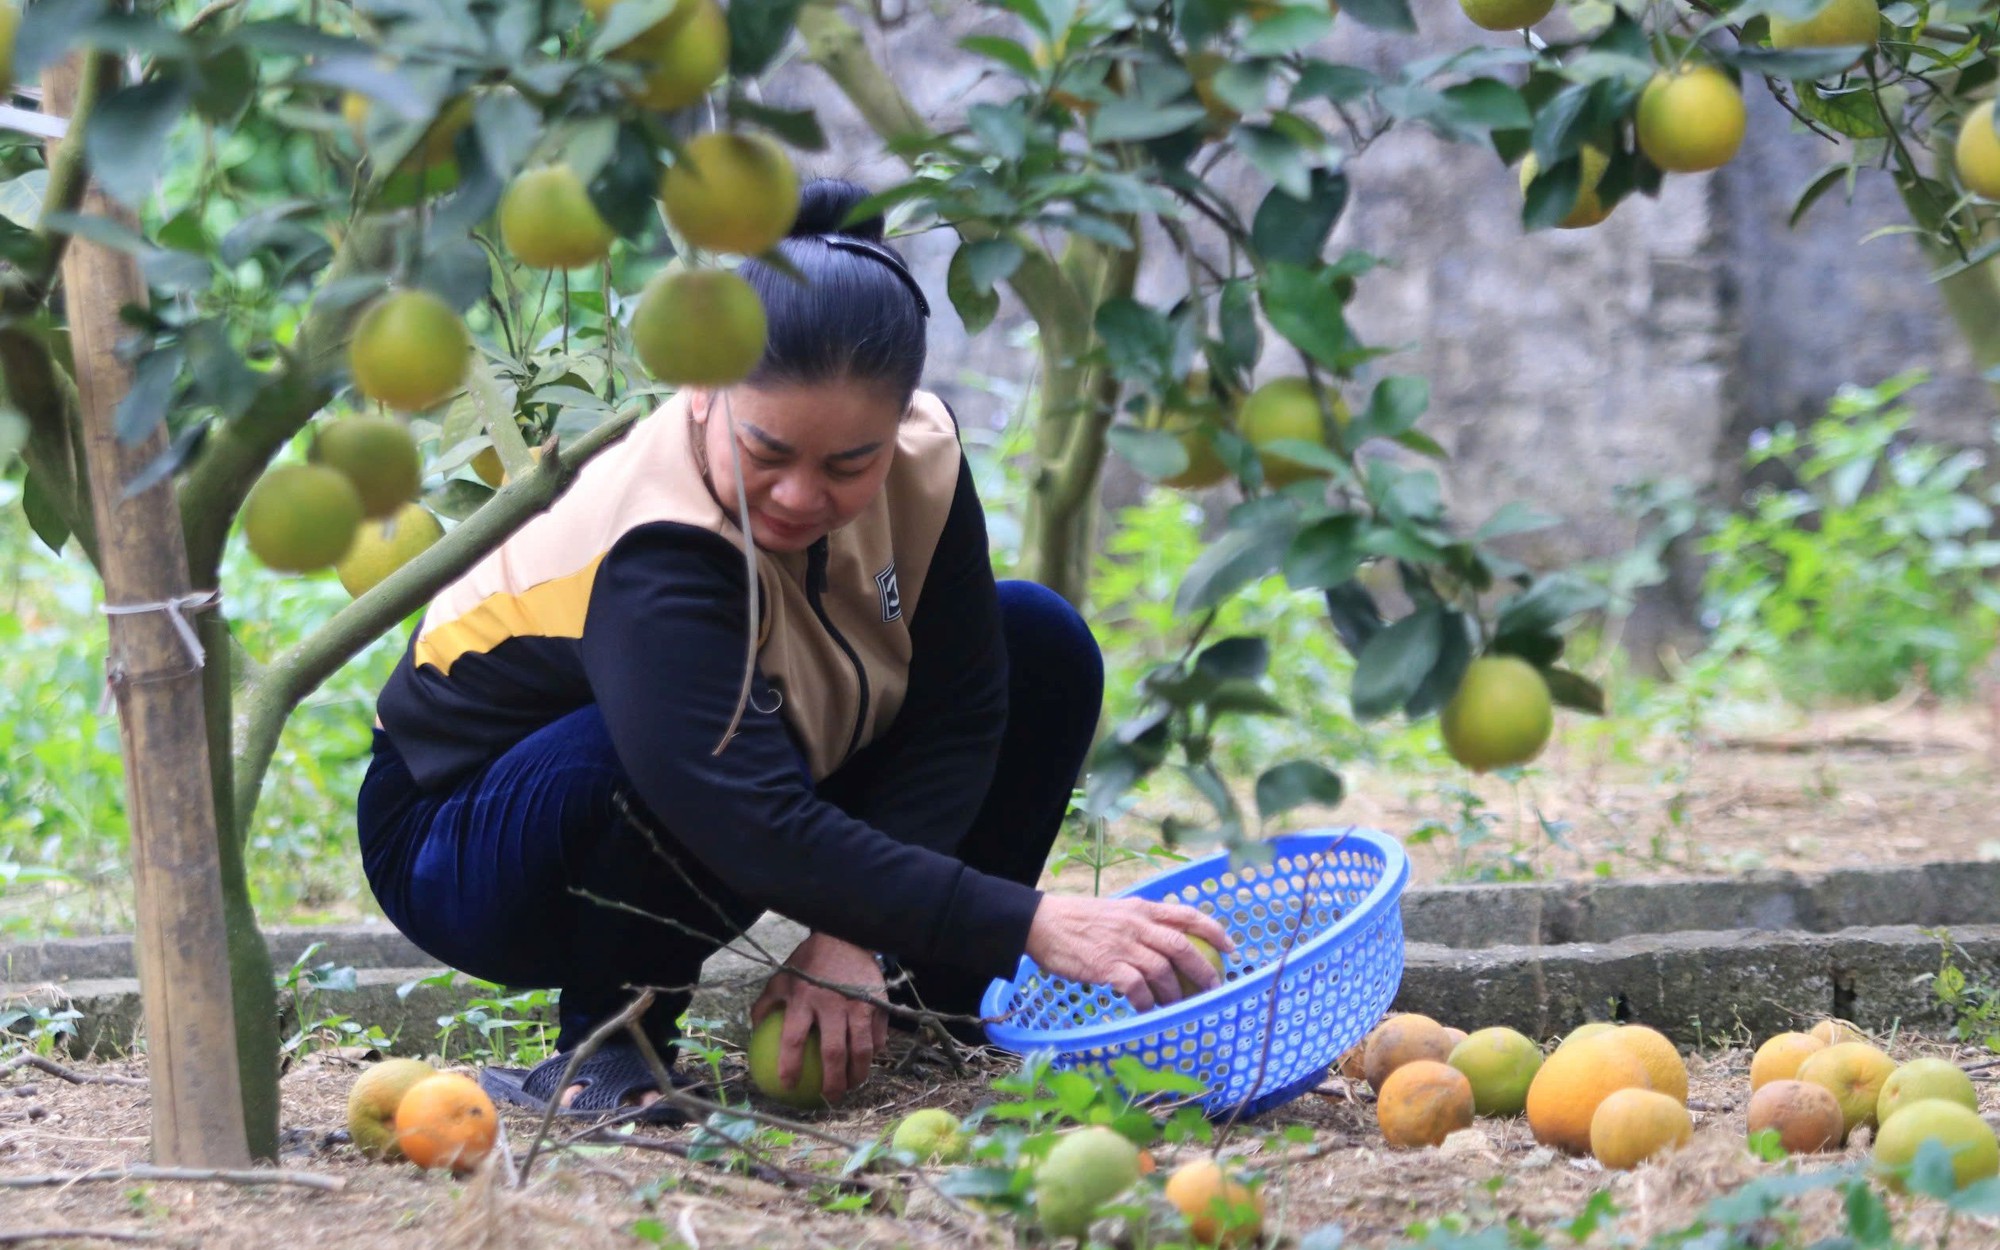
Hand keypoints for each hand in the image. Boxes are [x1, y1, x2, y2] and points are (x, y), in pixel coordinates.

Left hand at [749, 932, 887, 1100]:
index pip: (793, 1040)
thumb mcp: (783, 977)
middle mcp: (832, 1004)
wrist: (846, 935)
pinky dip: (873, 1052)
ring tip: (852, 1085)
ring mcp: (859, 1004)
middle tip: (829, 1097)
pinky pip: (878, 1036)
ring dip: (857, 1074)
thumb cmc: (810, 961)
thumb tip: (753, 1030)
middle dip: (832, 1082)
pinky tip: (867, 1061)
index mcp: (804, 999)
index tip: (787, 1086)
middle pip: (833, 1054)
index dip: (789, 1067)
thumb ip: (767, 1003)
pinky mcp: (879, 1003)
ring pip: (861, 1050)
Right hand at [1023, 895, 1233, 1010]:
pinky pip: (1137, 988)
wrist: (1042, 923)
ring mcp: (1122, 945)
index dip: (1215, 931)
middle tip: (1213, 988)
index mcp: (1142, 908)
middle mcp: (1137, 924)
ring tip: (1177, 1006)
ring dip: (1175, 993)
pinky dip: (1147, 1002)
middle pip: (1182, 947)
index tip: (1231, 948)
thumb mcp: (1116, 912)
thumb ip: (1141, 924)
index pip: (1188, 915)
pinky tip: (1147, 1009)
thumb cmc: (1078, 920)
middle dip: (1204, 970)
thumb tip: (1166, 945)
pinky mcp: (1107, 965)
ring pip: (1163, 971)